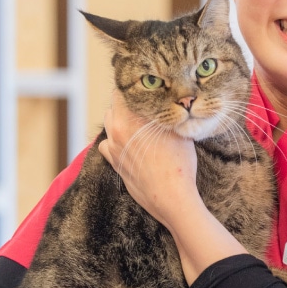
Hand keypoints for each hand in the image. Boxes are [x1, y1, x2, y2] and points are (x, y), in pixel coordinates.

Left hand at [98, 90, 199, 229]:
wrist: (172, 198)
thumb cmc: (179, 164)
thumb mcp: (178, 131)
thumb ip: (168, 113)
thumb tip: (173, 102)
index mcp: (128, 120)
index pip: (120, 94)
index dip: (132, 89)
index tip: (142, 89)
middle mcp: (115, 133)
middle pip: (113, 108)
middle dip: (127, 106)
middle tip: (144, 106)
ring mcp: (113, 151)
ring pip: (109, 127)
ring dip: (120, 123)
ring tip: (137, 125)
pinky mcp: (115, 165)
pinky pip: (108, 146)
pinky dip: (115, 142)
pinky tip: (130, 145)